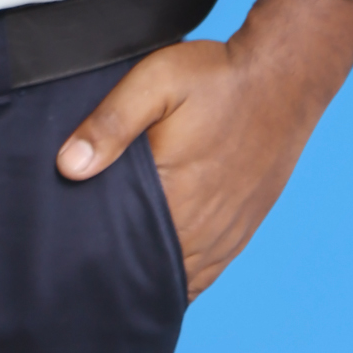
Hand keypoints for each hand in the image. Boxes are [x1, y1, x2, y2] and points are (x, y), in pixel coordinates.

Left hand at [55, 0, 352, 300]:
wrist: (284, 75)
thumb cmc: (217, 78)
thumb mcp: (154, 84)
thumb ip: (109, 124)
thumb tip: (68, 167)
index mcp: (174, 197)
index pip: (123, 250)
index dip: (96, 255)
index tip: (73, 253)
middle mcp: (204, 227)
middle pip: (151, 270)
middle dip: (120, 270)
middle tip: (86, 263)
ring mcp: (228, 232)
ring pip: (182, 277)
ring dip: (153, 274)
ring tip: (119, 269)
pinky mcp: (245, 226)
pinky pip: (209, 270)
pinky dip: (185, 274)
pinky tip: (164, 267)